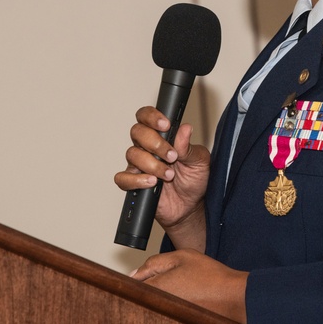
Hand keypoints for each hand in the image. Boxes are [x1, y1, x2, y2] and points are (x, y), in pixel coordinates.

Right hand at [114, 106, 210, 248]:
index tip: (166, 125)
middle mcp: (147, 147)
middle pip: (137, 132)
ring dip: (152, 164)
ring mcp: (139, 165)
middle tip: (172, 156)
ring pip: (132, 154)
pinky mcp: (134, 183)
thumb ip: (189, 146)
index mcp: (162, 136)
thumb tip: (185, 129)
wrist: (190, 206)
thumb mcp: (199, 161)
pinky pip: (123, 178)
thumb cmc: (194, 180)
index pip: (147, 117)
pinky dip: (136, 180)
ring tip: (168, 174)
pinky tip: (152, 182)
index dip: (152, 117)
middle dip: (155, 143)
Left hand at [131, 249, 247, 322]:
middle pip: (141, 298)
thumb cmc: (210, 277)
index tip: (139, 276)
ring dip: (156, 296)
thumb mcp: (181, 257)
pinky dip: (167, 304)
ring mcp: (168, 315)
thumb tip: (134, 273)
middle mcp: (159, 306)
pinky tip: (181, 296)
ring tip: (176, 287)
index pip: (131, 287)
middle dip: (145, 288)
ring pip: (152, 305)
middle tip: (160, 279)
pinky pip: (164, 311)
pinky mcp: (176, 318)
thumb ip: (154, 263)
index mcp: (156, 289)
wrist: (232, 296)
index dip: (133, 280)